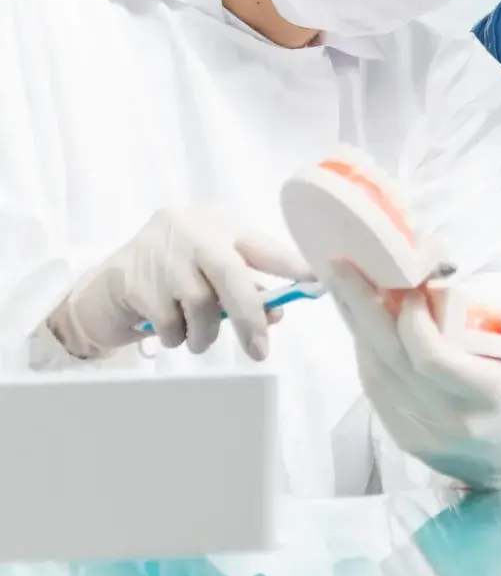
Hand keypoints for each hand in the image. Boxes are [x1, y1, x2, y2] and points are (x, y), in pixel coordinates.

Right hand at [48, 207, 310, 359]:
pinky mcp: (135, 277)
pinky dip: (176, 337)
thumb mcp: (212, 274)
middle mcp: (194, 230)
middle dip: (251, 318)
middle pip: (233, 275)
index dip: (292, 265)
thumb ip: (245, 287)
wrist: (107, 285)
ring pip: (201, 305)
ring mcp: (162, 251)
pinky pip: (170, 322)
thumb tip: (277, 314)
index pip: (264, 246)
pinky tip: (171, 330)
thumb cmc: (174, 277)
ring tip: (199, 337)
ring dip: (205, 333)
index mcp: (222, 224)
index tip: (317, 282)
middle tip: (260, 351)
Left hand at [326, 264, 500, 490]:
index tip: (411, 286)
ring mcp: (415, 429)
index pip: (433, 358)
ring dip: (355, 323)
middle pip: (391, 359)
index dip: (414, 321)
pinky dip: (362, 348)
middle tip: (342, 265)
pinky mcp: (398, 433)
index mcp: (485, 397)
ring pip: (374, 370)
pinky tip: (357, 318)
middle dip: (363, 308)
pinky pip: (372, 385)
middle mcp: (444, 417)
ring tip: (342, 282)